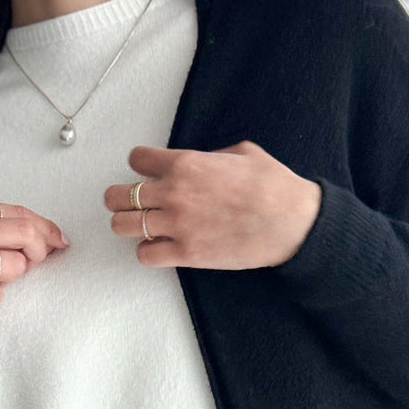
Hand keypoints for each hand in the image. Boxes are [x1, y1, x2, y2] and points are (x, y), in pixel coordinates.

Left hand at [103, 141, 320, 269]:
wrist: (290, 221)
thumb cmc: (272, 185)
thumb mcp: (241, 152)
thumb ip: (210, 156)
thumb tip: (201, 162)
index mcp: (185, 163)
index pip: (137, 159)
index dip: (139, 165)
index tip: (146, 172)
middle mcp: (173, 193)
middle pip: (117, 196)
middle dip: (119, 199)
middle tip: (128, 203)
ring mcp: (176, 225)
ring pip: (123, 226)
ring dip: (127, 225)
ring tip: (140, 227)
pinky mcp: (185, 253)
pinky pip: (145, 255)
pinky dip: (147, 252)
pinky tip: (159, 248)